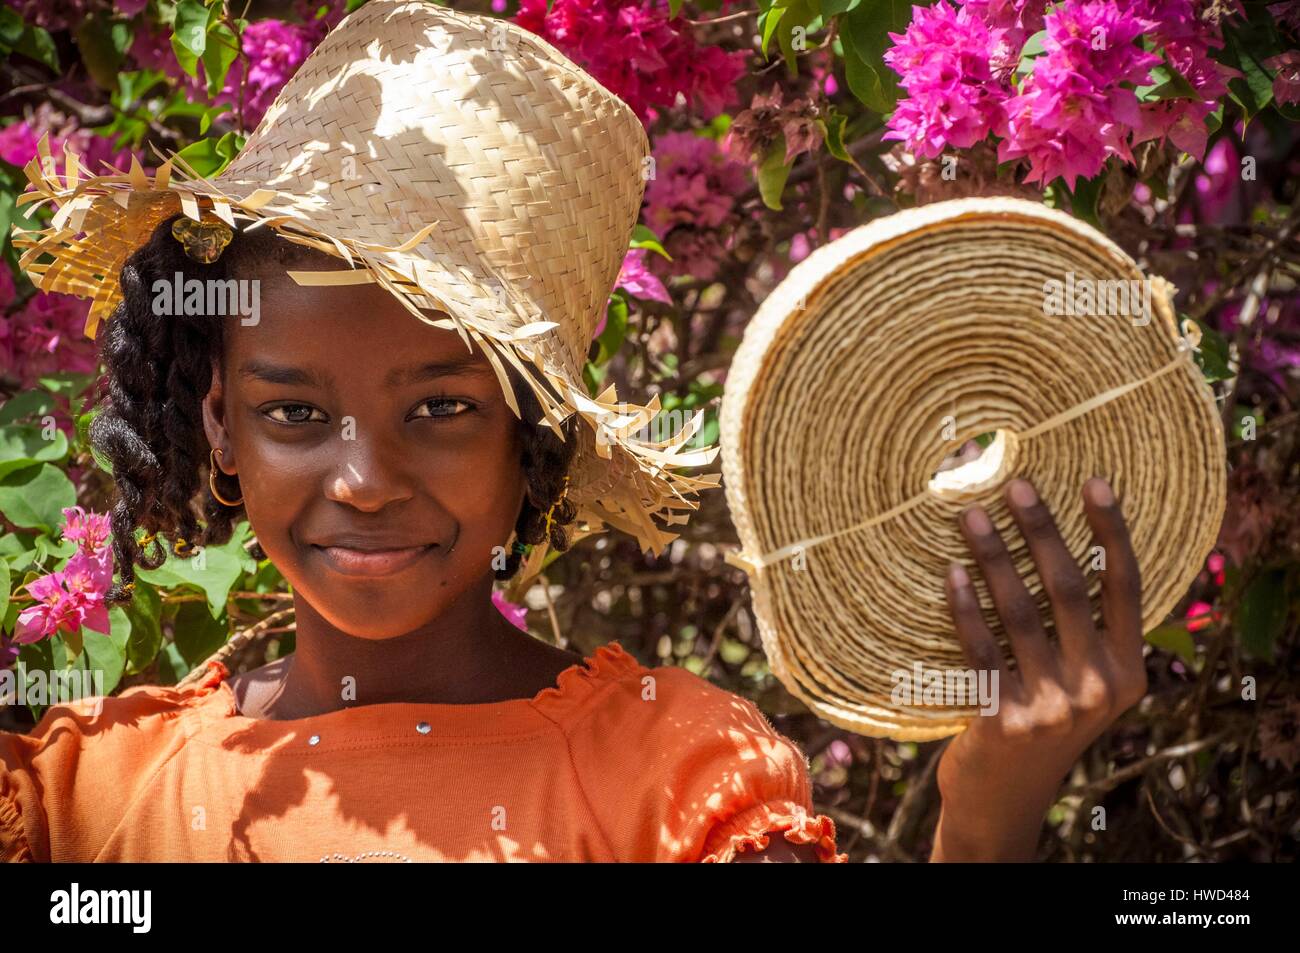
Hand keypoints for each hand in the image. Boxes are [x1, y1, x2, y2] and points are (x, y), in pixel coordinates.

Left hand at [930, 476, 1147, 861]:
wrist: (1004, 800)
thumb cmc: (1041, 721)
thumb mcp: (1081, 684)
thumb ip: (1082, 631)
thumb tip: (1056, 538)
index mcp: (1128, 671)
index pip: (1124, 586)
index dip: (1111, 530)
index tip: (1093, 480)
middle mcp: (1099, 688)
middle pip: (1069, 589)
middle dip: (1042, 530)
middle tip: (1015, 484)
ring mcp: (1052, 706)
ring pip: (1020, 612)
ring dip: (994, 556)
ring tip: (970, 514)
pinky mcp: (1004, 721)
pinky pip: (980, 650)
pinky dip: (964, 608)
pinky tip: (950, 574)